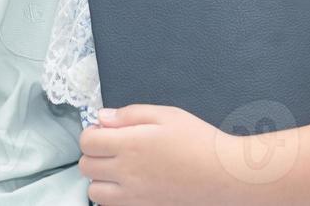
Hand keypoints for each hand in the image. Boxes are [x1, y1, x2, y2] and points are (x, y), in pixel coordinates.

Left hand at [81, 105, 255, 205]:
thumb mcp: (165, 114)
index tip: (103, 130)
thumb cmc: (199, 141)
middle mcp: (126, 173)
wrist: (223, 175)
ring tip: (117, 167)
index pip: (87, 142)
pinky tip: (128, 184)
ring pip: (94, 192)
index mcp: (130, 144)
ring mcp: (134, 196)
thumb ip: (129, 114)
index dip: (91, 132)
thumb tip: (102, 117)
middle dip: (93, 153)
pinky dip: (112, 196)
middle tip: (110, 146)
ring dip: (99, 178)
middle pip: (86, 166)